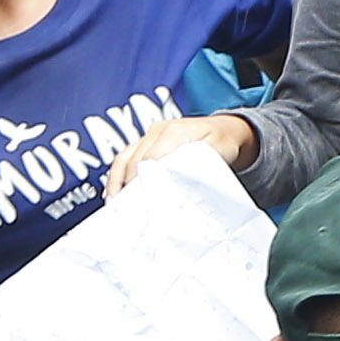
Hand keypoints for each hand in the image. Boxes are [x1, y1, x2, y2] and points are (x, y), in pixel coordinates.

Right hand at [108, 110, 254, 195]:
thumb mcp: (218, 151)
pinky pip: (125, 157)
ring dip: (116, 181)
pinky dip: (118, 176)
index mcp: (174, 132)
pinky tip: (115, 193)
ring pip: (124, 157)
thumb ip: (197, 164)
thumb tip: (178, 181)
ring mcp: (150, 136)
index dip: (143, 179)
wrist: (226, 129)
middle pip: (133, 160)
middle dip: (127, 186)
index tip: (141, 200)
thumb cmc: (223, 141)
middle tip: (126, 211)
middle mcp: (158, 131)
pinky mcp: (146, 143)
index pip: (150, 157)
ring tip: (113, 204)